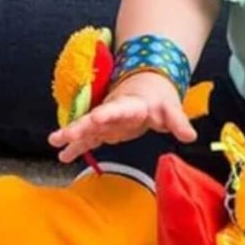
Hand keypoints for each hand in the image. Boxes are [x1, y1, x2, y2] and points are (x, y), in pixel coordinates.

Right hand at [48, 70, 196, 164]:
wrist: (148, 88)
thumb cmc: (159, 98)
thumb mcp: (171, 108)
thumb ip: (178, 122)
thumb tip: (190, 136)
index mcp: (131, 105)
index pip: (119, 108)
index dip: (109, 113)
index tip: (97, 116)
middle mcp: (114, 111)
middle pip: (95, 118)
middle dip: (80, 126)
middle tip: (64, 134)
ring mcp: (106, 121)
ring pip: (86, 128)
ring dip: (72, 135)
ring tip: (54, 142)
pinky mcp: (104, 130)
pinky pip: (88, 139)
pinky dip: (76, 146)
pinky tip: (63, 155)